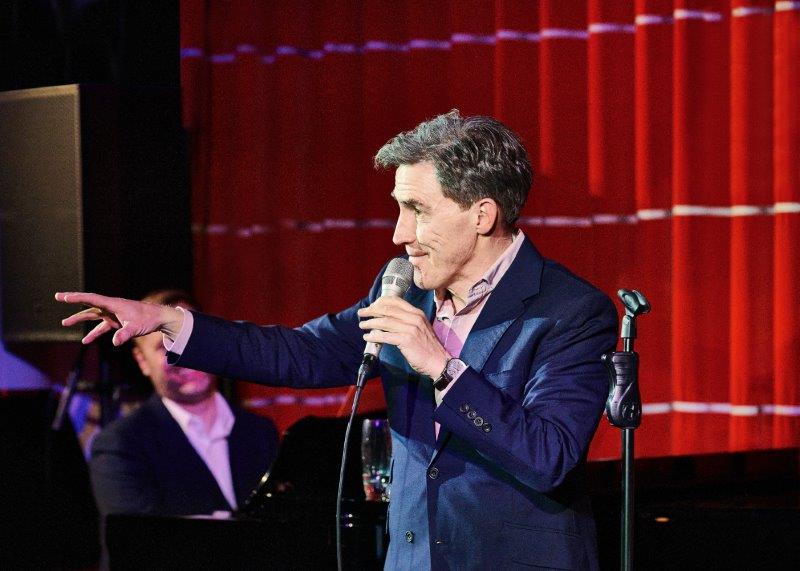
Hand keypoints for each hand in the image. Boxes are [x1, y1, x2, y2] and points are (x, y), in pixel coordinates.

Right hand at [54, 292, 183, 345]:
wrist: (158, 318)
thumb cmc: (148, 319)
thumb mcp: (136, 328)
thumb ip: (125, 334)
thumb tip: (115, 342)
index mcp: (113, 304)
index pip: (91, 299)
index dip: (77, 297)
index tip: (64, 296)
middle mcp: (111, 307)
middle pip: (89, 304)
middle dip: (74, 301)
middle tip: (58, 297)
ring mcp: (113, 313)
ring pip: (93, 315)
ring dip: (80, 319)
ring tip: (64, 323)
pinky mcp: (117, 321)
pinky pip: (102, 326)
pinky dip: (94, 333)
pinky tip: (86, 340)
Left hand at [357, 296, 448, 378]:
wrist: (438, 361)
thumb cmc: (426, 347)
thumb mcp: (419, 328)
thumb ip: (405, 321)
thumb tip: (385, 319)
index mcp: (417, 313)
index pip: (396, 301)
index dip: (380, 302)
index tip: (371, 306)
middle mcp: (414, 318)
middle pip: (388, 310)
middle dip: (372, 311)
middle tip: (361, 314)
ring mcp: (411, 328)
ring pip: (385, 321)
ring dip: (371, 323)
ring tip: (363, 326)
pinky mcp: (407, 340)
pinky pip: (386, 336)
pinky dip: (374, 336)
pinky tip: (368, 337)